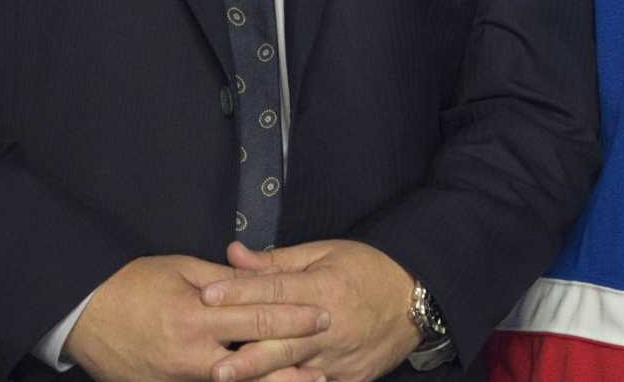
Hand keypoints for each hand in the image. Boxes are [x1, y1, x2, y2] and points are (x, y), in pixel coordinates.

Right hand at [64, 255, 330, 381]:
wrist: (82, 316)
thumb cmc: (134, 284)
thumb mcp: (182, 270)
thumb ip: (226, 279)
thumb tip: (264, 279)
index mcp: (196, 316)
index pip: (258, 317)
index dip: (294, 318)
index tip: (324, 316)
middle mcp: (189, 354)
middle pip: (250, 365)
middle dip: (290, 367)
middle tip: (324, 368)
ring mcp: (174, 379)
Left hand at [202, 239, 419, 381]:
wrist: (417, 300)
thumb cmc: (368, 270)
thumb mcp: (326, 253)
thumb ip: (278, 260)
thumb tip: (234, 254)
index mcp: (324, 287)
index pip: (275, 290)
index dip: (239, 292)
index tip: (206, 294)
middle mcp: (330, 325)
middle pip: (281, 342)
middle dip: (245, 357)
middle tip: (214, 367)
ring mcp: (339, 357)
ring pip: (294, 372)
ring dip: (262, 378)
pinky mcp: (349, 378)